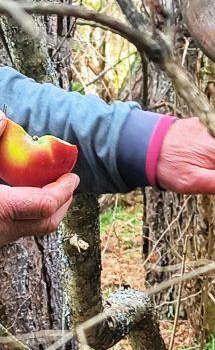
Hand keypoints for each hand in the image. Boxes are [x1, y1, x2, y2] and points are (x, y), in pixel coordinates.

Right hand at [0, 113, 78, 246]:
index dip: (63, 190)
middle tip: (69, 183)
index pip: (45, 205)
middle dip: (63, 202)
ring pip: (32, 229)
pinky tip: (22, 194)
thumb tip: (4, 118)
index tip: (73, 176)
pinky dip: (28, 212)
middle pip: (46, 223)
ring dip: (47, 209)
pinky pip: (18, 229)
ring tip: (49, 187)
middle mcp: (2, 230)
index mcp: (1, 209)